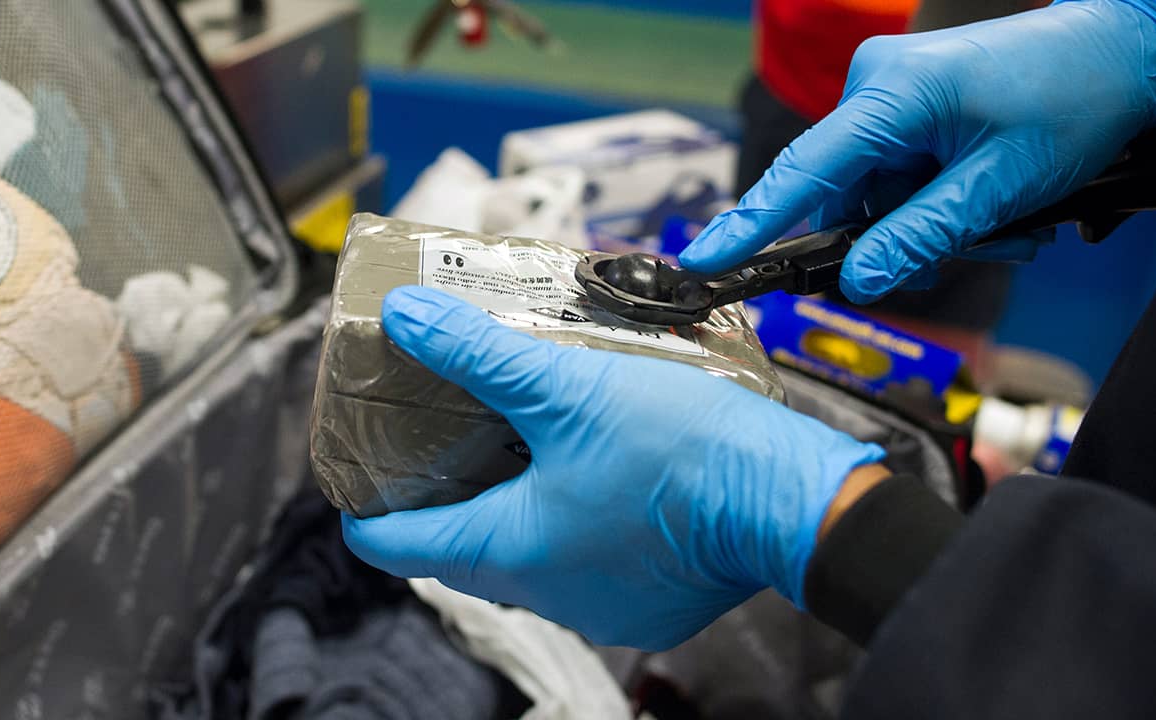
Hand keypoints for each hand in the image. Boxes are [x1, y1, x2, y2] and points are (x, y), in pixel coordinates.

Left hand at [341, 287, 884, 650]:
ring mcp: (602, 607)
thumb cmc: (686, 450)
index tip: (363, 469)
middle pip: (463, 548)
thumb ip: (478, 354)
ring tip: (523, 438)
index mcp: (511, 552)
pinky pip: (585, 564)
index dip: (368, 505)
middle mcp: (548, 594)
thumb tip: (407, 317)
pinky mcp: (649, 601)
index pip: (396, 546)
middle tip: (446, 432)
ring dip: (517, 504)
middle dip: (449, 493)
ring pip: (529, 556)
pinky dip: (574, 522)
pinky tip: (594, 470)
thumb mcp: (568, 385)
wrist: (793, 497)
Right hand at [680, 0, 1155, 302]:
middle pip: (842, 193)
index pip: (804, 171)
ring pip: (875, 193)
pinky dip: (933, 202)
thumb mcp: (999, 186)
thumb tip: (860, 280)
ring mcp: (890, 95)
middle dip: (892, 236)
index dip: (753, 223)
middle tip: (964, 249)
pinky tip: (987, 205)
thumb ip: (921, 236)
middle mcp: (876, 87)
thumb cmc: (1074, 99)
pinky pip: (896, 175)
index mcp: (892, 94)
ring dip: (926, 224)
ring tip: (1001, 224)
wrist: (1126, 50)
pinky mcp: (908, 106)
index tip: (704, 260)